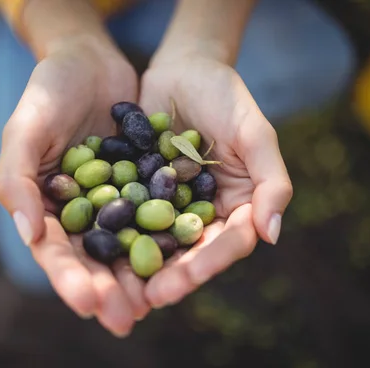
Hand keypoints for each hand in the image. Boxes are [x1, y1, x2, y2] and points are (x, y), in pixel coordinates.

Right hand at [0, 37, 149, 336]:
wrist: (91, 61)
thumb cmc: (48, 92)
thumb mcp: (25, 130)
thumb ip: (18, 180)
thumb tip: (29, 235)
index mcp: (44, 208)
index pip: (54, 252)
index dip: (69, 279)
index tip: (87, 303)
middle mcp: (79, 213)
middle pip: (93, 260)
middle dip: (107, 291)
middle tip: (125, 320)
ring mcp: (113, 203)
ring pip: (126, 248)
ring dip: (138, 278)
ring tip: (152, 305)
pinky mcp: (143, 188)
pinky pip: (155, 218)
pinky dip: (164, 240)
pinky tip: (179, 261)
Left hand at [138, 54, 292, 307]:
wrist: (184, 67)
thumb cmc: (227, 96)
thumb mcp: (256, 134)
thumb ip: (271, 182)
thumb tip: (271, 236)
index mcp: (236, 207)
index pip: (227, 244)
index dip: (206, 265)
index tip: (184, 282)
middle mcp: (203, 213)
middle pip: (190, 253)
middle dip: (171, 277)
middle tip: (149, 298)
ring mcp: (170, 205)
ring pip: (157, 243)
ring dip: (141, 268)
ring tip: (122, 289)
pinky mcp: (139, 193)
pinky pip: (128, 219)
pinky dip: (116, 236)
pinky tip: (98, 252)